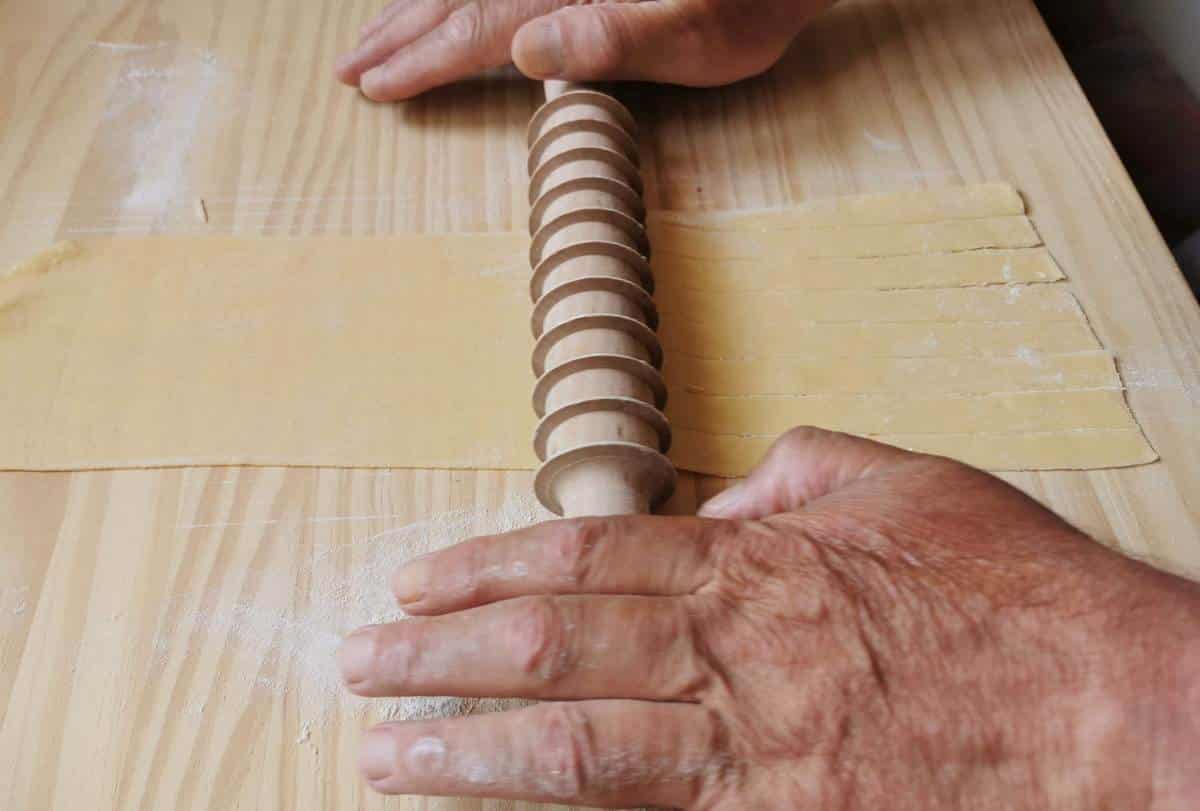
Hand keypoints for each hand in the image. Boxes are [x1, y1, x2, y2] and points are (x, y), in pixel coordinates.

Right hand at [335, 0, 834, 100]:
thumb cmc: (753, 0)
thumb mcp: (698, 33)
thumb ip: (614, 38)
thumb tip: (520, 45)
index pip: (480, 24)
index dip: (425, 58)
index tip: (377, 86)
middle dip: (402, 32)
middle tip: (350, 68)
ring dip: (419, 8)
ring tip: (374, 35)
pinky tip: (440, 3)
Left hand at [338, 428, 1199, 807]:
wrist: (1114, 713)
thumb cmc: (1014, 597)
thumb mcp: (904, 485)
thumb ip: (800, 473)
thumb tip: (730, 489)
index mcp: (753, 562)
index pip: (583, 554)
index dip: (488, 566)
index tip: (421, 580)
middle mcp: (732, 652)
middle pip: (551, 646)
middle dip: (442, 655)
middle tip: (362, 662)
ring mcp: (749, 751)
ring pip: (573, 747)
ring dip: (466, 750)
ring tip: (385, 752)